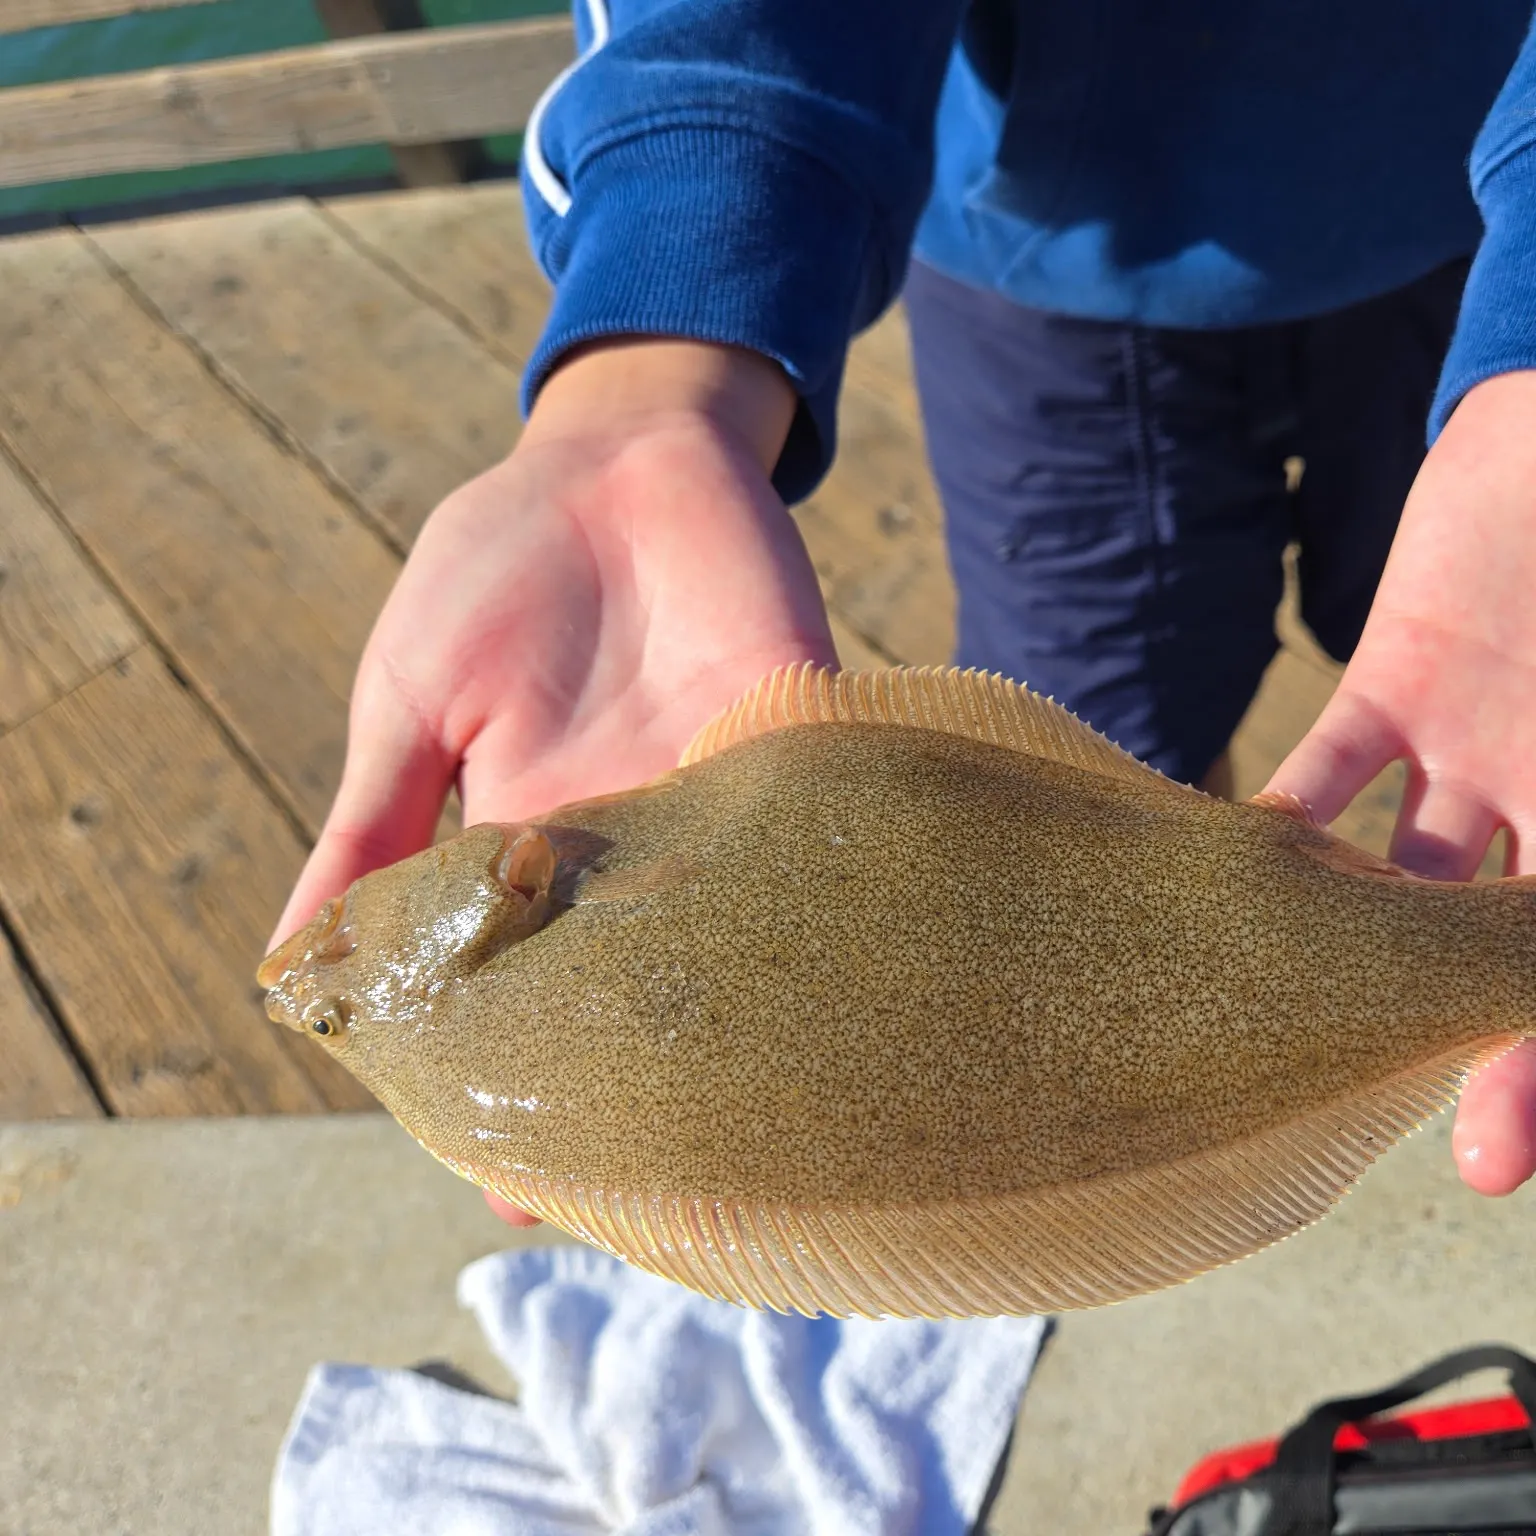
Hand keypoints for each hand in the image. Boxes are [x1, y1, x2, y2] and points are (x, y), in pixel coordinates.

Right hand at [269, 339, 834, 1225]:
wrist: (620, 452)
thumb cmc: (498, 568)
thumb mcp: (410, 701)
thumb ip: (372, 828)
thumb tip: (292, 967)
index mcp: (536, 838)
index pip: (525, 984)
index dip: (523, 1072)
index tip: (520, 1181)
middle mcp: (637, 836)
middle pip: (644, 980)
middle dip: (645, 1079)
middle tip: (657, 1196)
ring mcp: (723, 788)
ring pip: (735, 926)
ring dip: (738, 1017)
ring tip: (749, 1131)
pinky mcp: (799, 727)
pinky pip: (812, 821)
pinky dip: (814, 888)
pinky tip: (830, 983)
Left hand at [1266, 370, 1535, 1195]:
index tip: (1525, 1158)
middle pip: (1503, 941)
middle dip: (1473, 1034)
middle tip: (1443, 1145)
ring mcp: (1475, 740)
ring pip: (1410, 872)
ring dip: (1354, 939)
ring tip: (1289, 1023)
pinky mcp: (1398, 677)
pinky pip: (1333, 765)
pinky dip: (1285, 821)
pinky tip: (1221, 880)